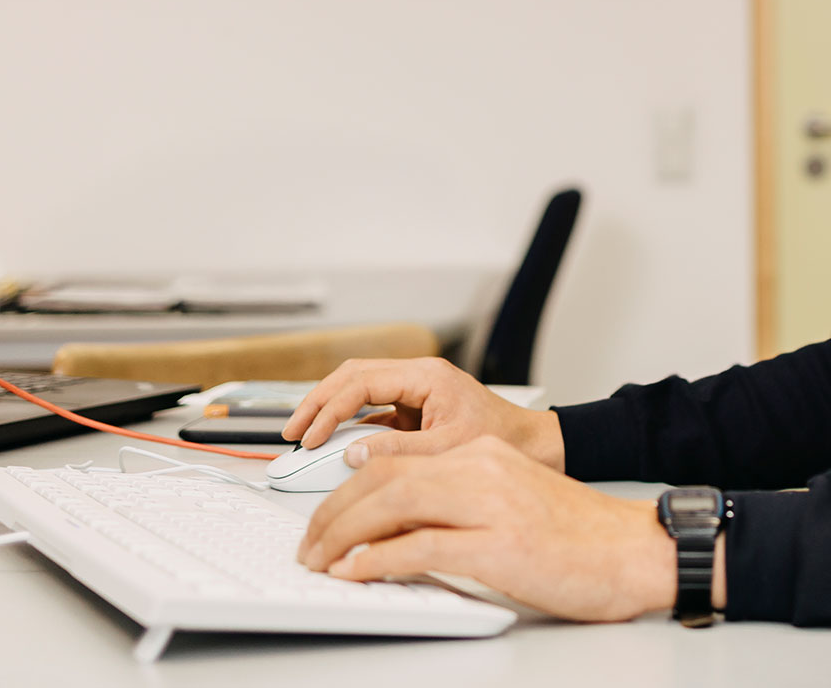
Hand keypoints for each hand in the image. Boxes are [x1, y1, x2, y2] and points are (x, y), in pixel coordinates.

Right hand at [281, 356, 564, 471]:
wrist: (538, 447)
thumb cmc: (504, 444)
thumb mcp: (447, 451)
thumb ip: (398, 452)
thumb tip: (352, 453)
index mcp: (426, 376)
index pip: (361, 382)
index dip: (328, 409)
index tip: (307, 437)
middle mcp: (419, 377)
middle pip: (352, 377)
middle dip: (318, 403)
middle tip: (292, 432)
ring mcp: (417, 392)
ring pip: (360, 391)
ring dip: (331, 412)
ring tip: (305, 438)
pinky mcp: (417, 411)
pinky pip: (374, 411)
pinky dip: (351, 427)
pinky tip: (336, 447)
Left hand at [296, 435, 692, 621]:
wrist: (638, 551)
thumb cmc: (581, 538)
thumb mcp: (511, 504)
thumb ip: (458, 505)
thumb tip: (393, 532)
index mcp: (483, 457)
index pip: (393, 463)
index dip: (345, 492)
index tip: (321, 521)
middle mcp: (482, 470)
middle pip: (383, 479)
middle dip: (332, 514)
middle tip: (308, 546)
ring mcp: (491, 505)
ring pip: (393, 505)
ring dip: (343, 535)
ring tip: (319, 561)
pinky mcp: (500, 545)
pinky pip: (422, 546)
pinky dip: (379, 560)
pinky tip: (356, 572)